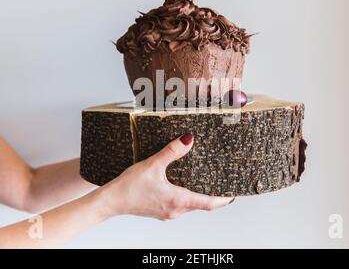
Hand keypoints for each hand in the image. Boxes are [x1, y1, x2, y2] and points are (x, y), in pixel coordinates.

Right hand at [99, 133, 233, 219]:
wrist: (111, 201)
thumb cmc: (129, 186)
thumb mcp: (153, 165)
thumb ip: (172, 151)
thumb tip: (188, 139)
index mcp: (177, 200)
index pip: (208, 203)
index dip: (223, 199)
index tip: (234, 195)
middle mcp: (175, 210)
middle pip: (201, 206)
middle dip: (214, 197)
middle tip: (223, 186)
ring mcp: (167, 212)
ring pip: (191, 206)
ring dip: (200, 198)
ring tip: (207, 185)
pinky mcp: (160, 211)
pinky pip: (180, 206)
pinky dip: (188, 198)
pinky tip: (184, 188)